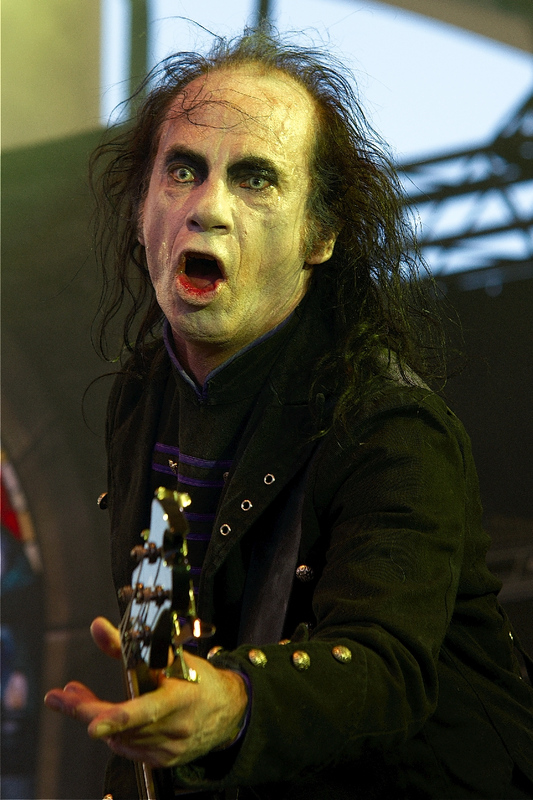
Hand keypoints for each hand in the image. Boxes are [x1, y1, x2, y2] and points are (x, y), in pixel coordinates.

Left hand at [44, 617, 247, 766]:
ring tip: (78, 697)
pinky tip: (109, 719)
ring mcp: (167, 748)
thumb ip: (130, 646)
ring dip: (95, 718)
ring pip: (120, 739)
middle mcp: (173, 728)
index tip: (93, 724)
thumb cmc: (201, 679)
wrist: (230, 711)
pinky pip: (129, 749)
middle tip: (61, 697)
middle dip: (86, 711)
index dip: (116, 719)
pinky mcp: (163, 760)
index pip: (144, 711)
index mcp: (179, 699)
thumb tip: (98, 628)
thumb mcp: (172, 656)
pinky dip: (115, 733)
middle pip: (121, 726)